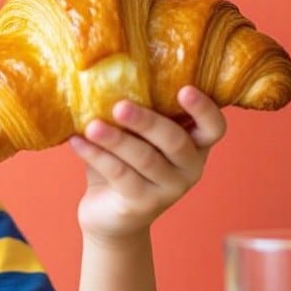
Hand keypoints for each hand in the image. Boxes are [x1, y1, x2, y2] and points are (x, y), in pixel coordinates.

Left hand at [70, 86, 226, 246]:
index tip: (184, 89)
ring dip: (116, 140)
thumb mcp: (131, 136)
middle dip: (147, 121)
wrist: (108, 215)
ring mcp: (169, 189)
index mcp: (194, 145)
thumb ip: (130, 113)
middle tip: (120, 106)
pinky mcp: (143, 205)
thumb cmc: (122, 163)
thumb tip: (103, 75)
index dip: (204, 109)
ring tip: (91, 126)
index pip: (214, 127)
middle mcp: (190, 168)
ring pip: (145, 159)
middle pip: (175, 141)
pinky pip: (120, 175)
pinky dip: (97, 156)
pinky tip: (76, 143)